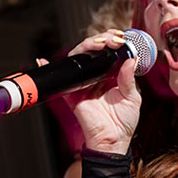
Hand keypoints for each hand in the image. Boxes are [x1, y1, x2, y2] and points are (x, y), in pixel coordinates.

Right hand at [54, 33, 142, 153]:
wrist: (112, 140)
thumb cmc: (124, 122)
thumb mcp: (132, 98)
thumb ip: (129, 79)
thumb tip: (131, 59)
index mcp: (112, 74)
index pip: (109, 51)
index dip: (112, 40)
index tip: (119, 37)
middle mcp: (96, 75)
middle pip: (93, 50)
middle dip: (101, 39)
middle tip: (111, 40)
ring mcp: (83, 82)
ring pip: (79, 57)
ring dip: (86, 45)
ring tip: (98, 44)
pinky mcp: (72, 92)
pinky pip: (61, 79)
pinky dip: (50, 67)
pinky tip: (45, 60)